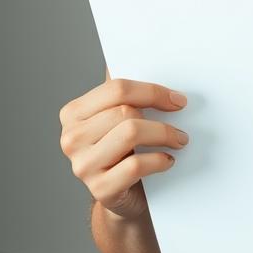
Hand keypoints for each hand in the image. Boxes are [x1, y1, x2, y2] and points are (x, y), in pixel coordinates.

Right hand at [59, 79, 188, 220]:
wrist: (123, 196)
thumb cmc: (125, 150)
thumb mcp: (120, 118)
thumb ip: (125, 92)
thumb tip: (146, 56)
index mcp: (74, 113)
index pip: (117, 88)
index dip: (153, 91)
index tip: (177, 100)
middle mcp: (71, 138)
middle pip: (126, 111)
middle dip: (161, 117)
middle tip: (180, 126)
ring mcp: (82, 165)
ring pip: (131, 133)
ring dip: (165, 136)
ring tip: (178, 140)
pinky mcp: (99, 188)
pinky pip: (136, 165)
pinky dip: (159, 160)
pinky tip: (167, 160)